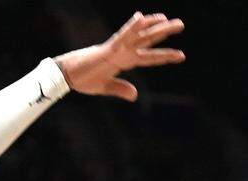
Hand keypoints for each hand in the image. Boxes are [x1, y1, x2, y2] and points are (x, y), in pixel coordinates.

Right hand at [55, 11, 184, 101]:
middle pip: (147, 40)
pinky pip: (121, 37)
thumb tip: (135, 95)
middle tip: (180, 24)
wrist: (67, 77)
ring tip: (168, 19)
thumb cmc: (83, 79)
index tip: (180, 55)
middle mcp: (123, 52)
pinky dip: (131, 27)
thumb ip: (120, 89)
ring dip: (153, 27)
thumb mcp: (105, 87)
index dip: (164, 56)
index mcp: (123, 61)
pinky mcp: (107, 49)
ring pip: (138, 36)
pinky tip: (141, 18)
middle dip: (164, 32)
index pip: (148, 57)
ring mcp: (116, 49)